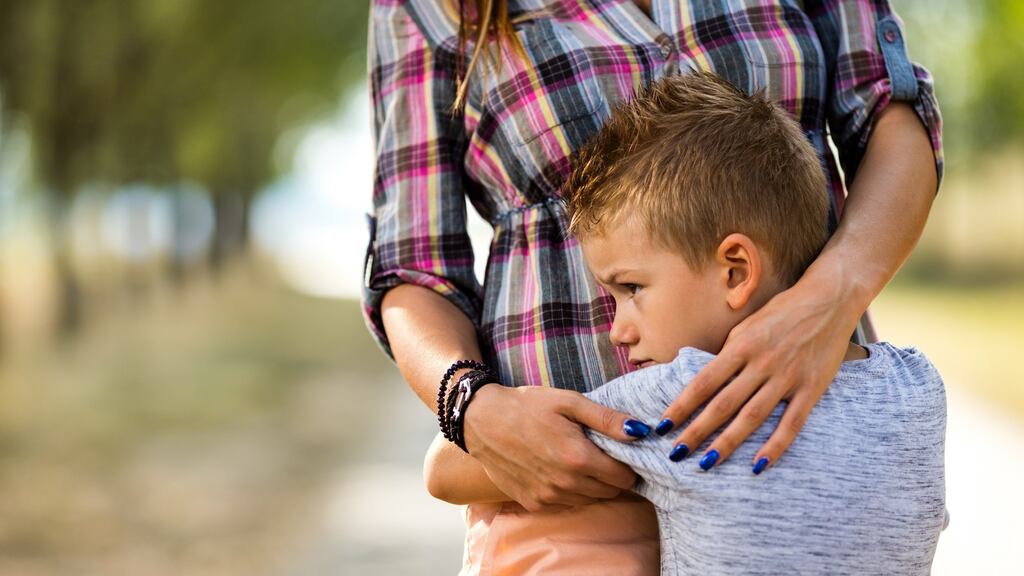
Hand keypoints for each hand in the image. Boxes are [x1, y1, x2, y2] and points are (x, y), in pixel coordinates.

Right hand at [463, 384, 645, 511]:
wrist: (481, 420)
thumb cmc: (527, 405)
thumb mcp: (569, 402)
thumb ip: (607, 419)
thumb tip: (641, 432)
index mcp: (578, 458)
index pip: (624, 477)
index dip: (629, 465)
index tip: (623, 452)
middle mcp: (565, 483)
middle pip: (610, 491)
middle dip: (613, 474)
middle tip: (602, 453)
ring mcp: (548, 496)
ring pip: (590, 499)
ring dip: (592, 484)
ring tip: (579, 459)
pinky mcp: (533, 502)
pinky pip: (566, 503)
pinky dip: (570, 490)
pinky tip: (558, 468)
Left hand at [658, 272, 861, 471]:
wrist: (830, 299)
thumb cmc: (782, 312)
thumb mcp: (747, 325)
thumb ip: (729, 353)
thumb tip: (707, 381)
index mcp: (742, 345)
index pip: (704, 382)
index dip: (682, 405)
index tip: (663, 425)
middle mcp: (762, 363)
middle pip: (723, 404)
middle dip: (697, 431)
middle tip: (676, 454)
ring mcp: (788, 377)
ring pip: (752, 417)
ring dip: (727, 443)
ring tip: (706, 464)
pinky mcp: (812, 388)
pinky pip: (792, 423)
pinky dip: (775, 446)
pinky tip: (757, 466)